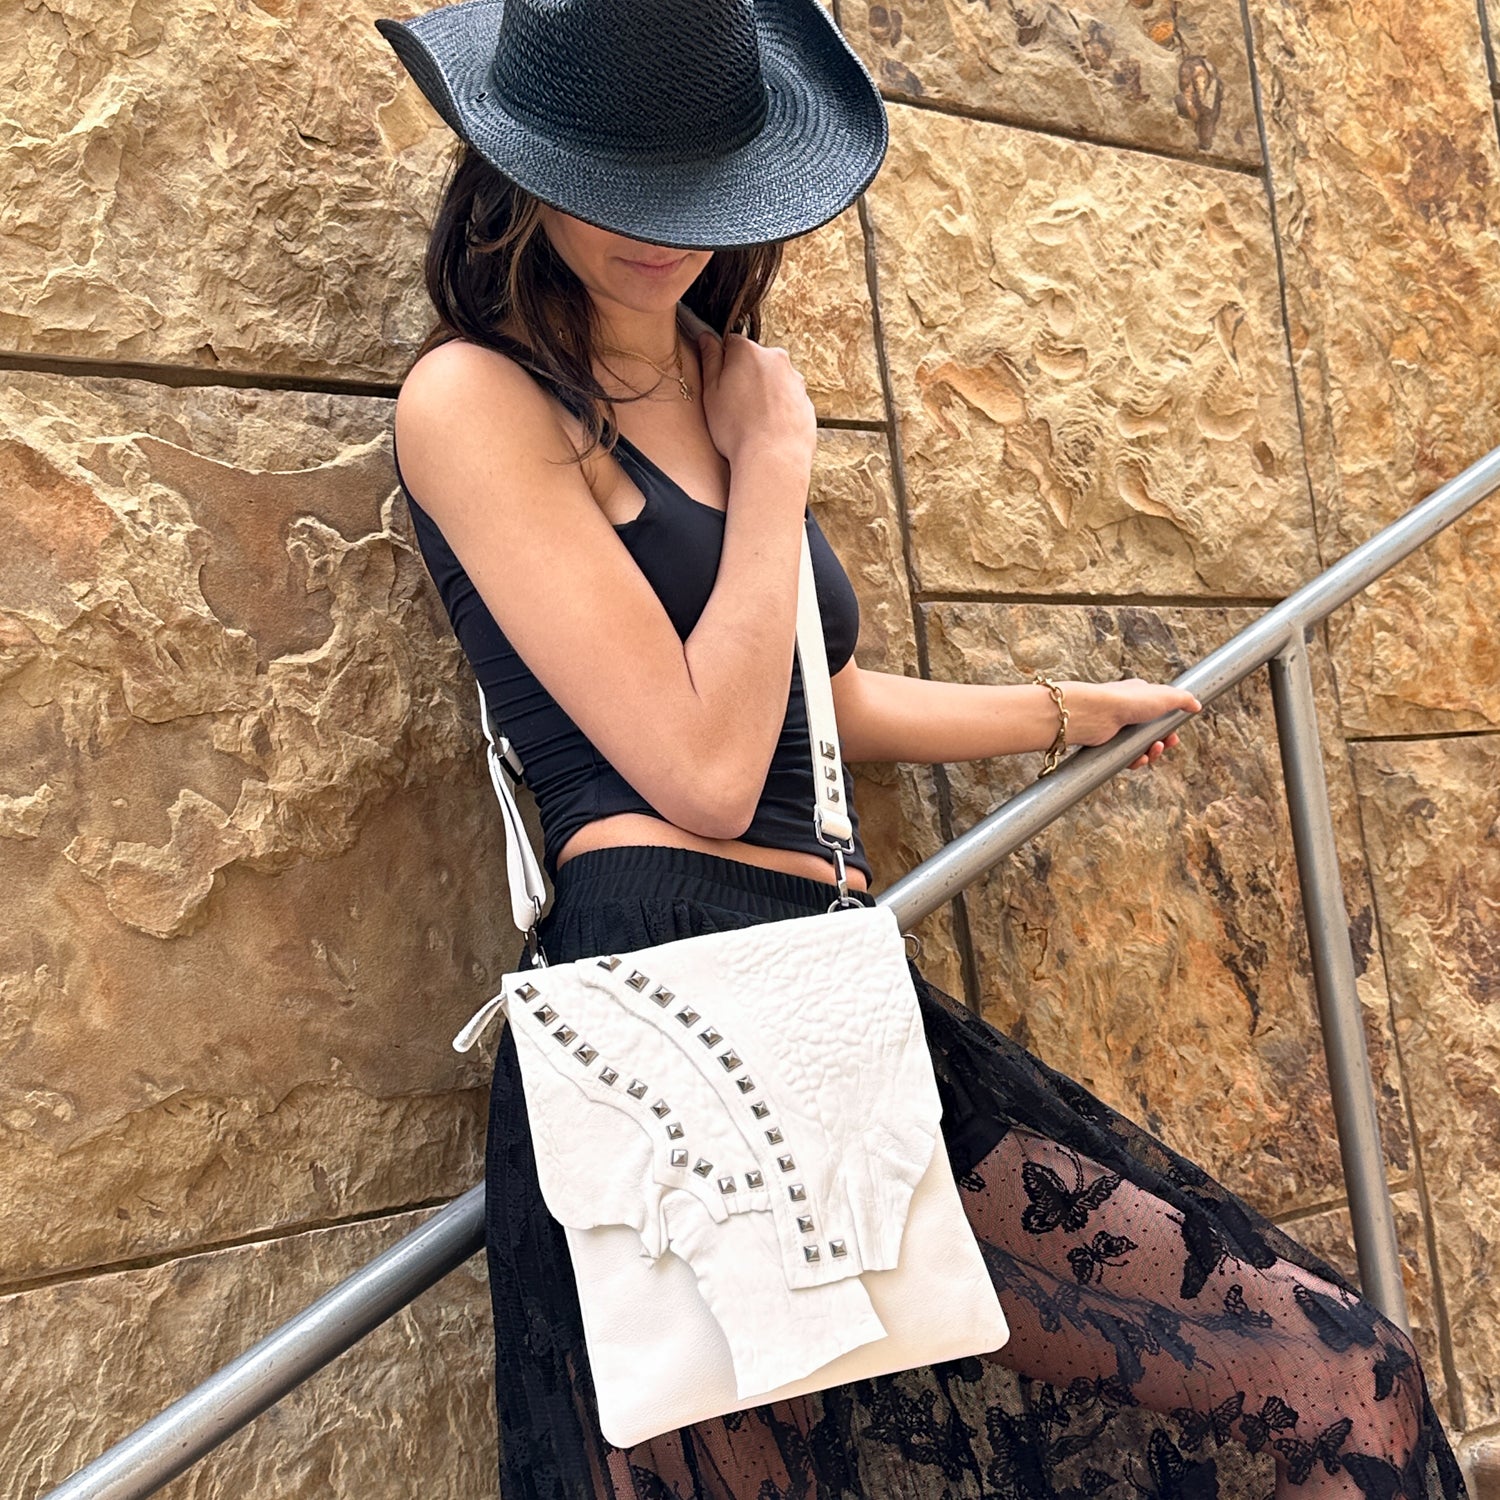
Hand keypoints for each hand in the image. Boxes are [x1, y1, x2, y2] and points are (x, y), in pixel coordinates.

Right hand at [696, 330, 815, 474]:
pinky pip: (787, 400)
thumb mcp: (711, 393)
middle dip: (745, 377)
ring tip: (752, 421)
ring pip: (773, 381)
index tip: (719, 382)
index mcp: (749, 351)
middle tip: (733, 405)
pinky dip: (778, 410)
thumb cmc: (737, 429)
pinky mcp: (806, 402)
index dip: (723, 363)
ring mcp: (795, 380)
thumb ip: (710, 360)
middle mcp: (776, 359)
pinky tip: (768, 429)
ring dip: (763, 394)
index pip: (731, 344)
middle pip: (755, 361)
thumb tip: (707, 337)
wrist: (773, 460)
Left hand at [1062, 679, 1201, 768]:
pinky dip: (1136, 761)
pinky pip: (1126, 758)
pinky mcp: (1108, 746)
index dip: (1169, 725)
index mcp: (1139, 696)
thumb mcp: (1164, 695)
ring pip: (1140, 747)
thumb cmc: (1127, 700)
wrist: (1095, 714)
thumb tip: (1196, 705)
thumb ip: (1183, 699)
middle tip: (1167, 743)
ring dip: (1152, 752)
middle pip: (1151, 733)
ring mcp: (1117, 730)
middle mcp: (1127, 712)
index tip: (1175, 733)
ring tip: (1153, 750)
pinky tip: (1140, 760)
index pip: (1159, 712)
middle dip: (1163, 741)